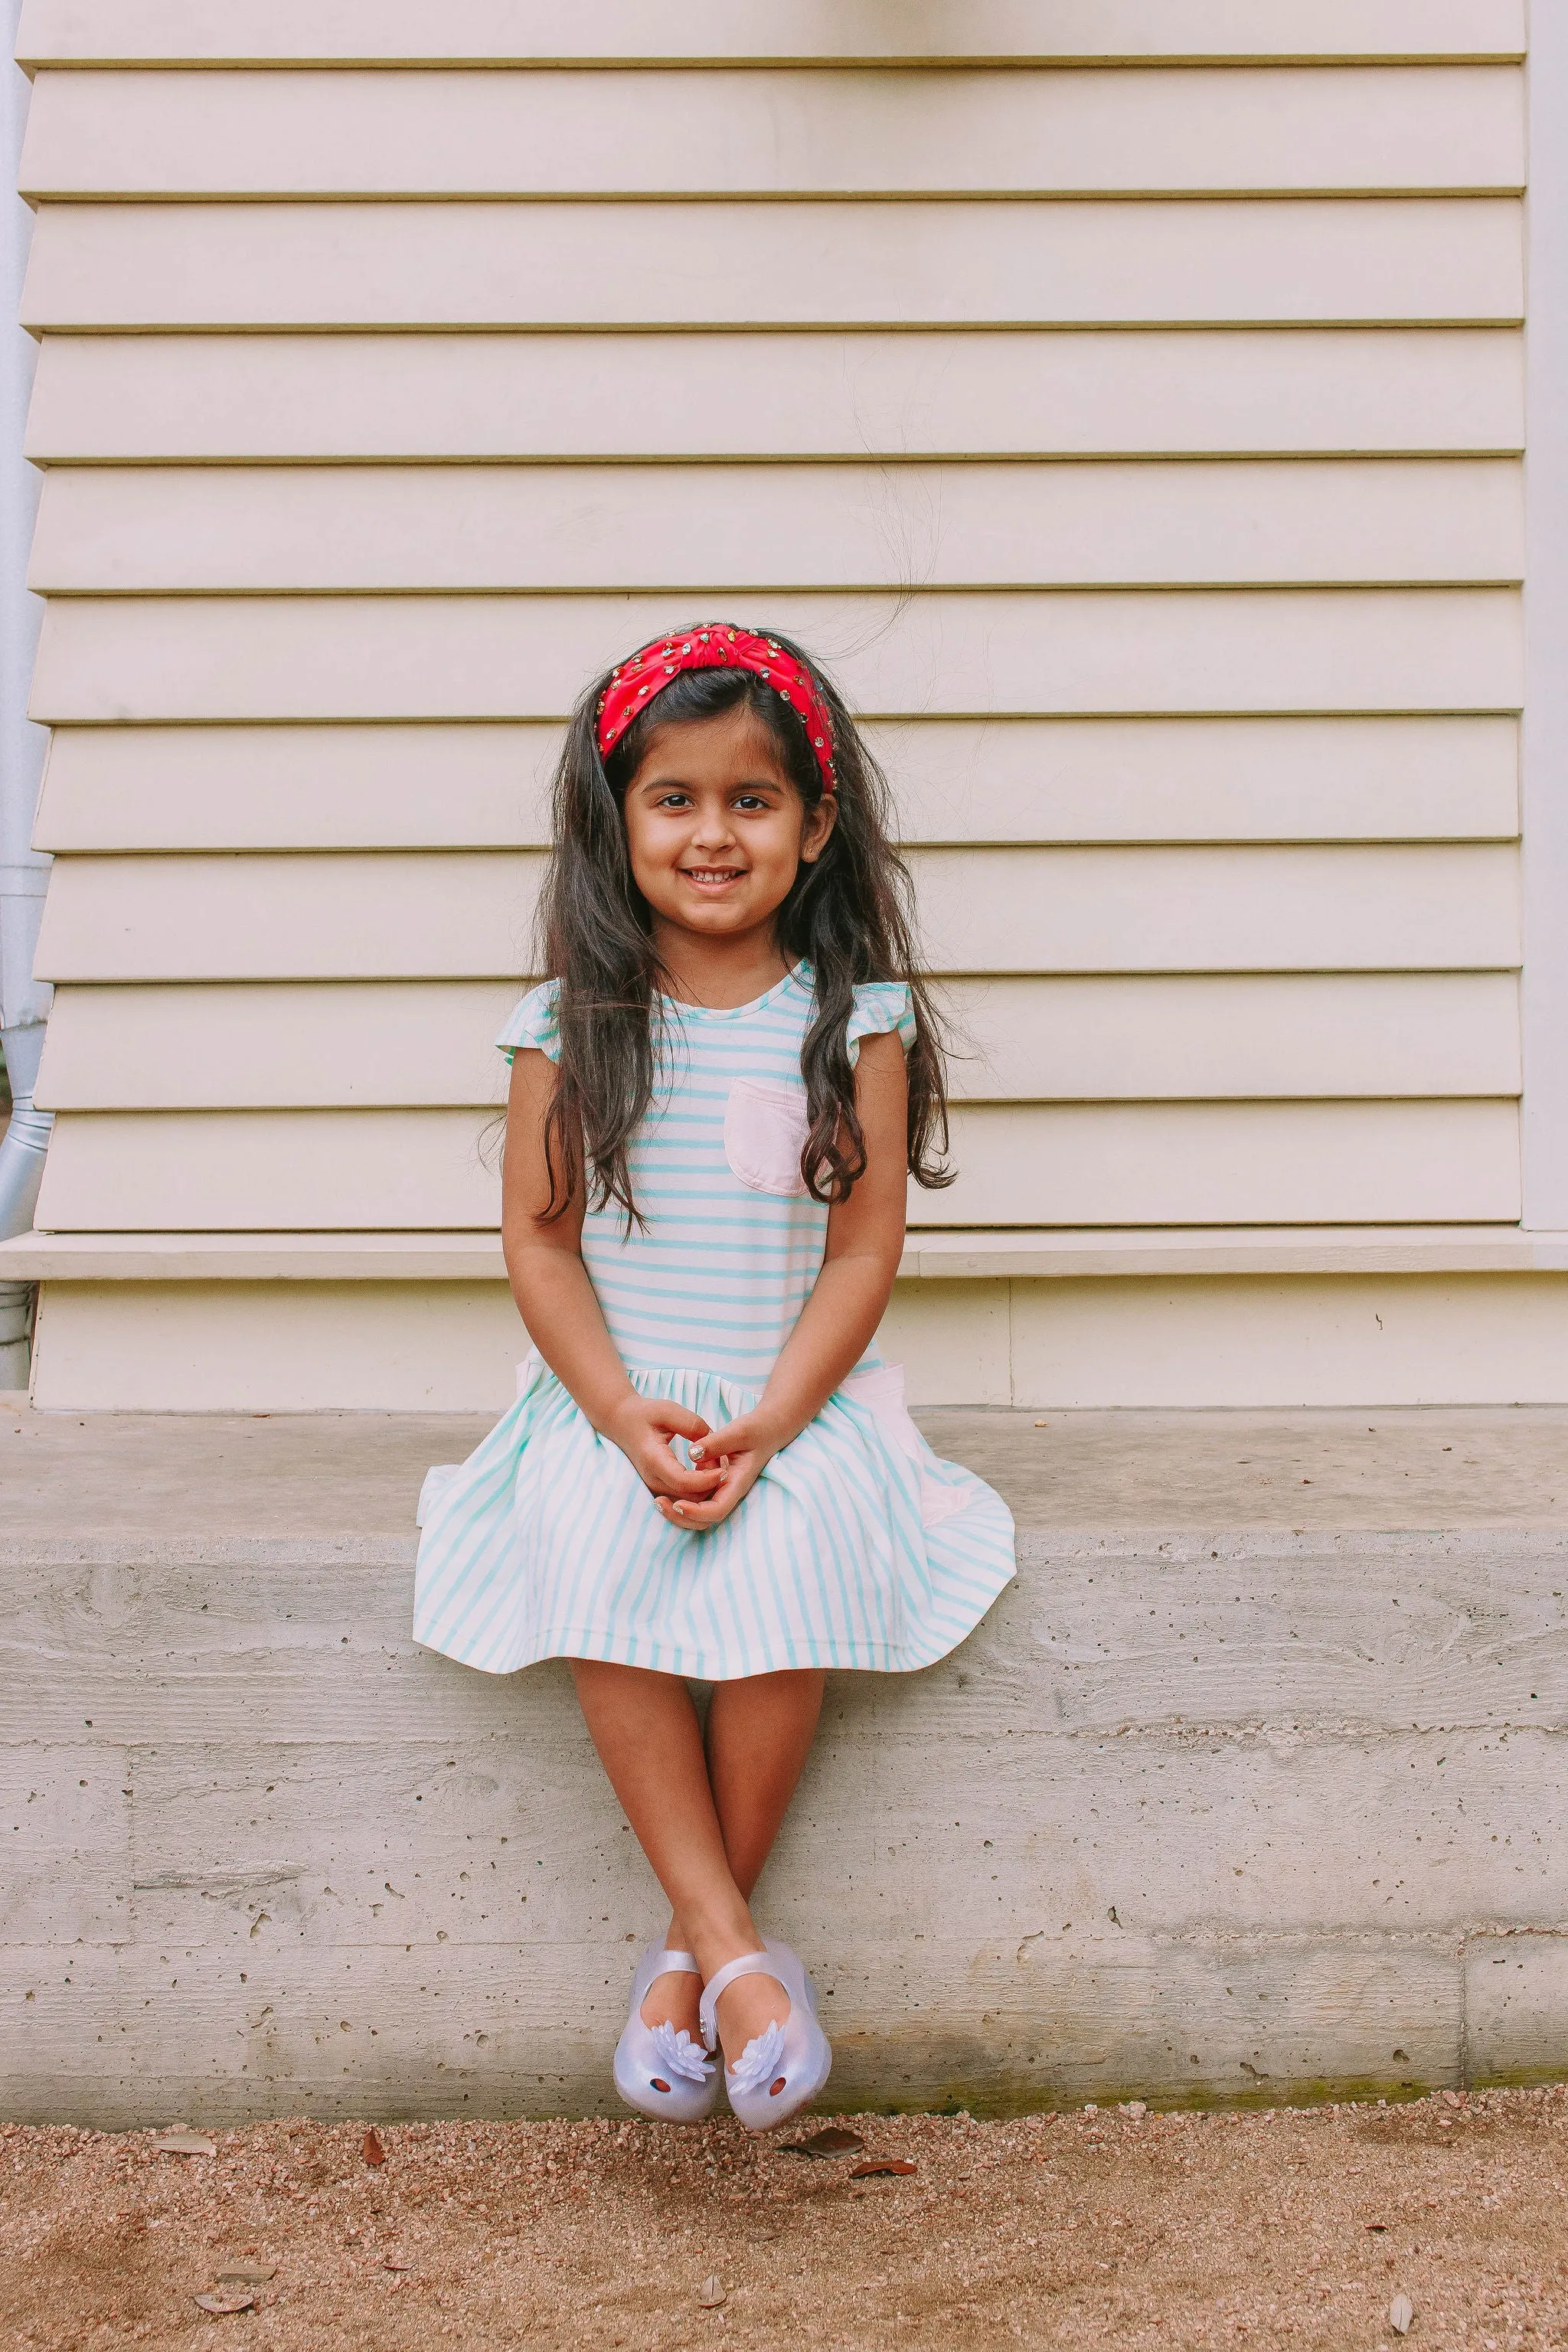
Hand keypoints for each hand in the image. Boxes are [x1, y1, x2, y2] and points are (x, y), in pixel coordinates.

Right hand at [601, 1392, 723, 1506]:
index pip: (683, 1482)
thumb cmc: (645, 1414)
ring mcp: (654, 1487)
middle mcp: (652, 1479)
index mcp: (654, 1460)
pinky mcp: (659, 1489)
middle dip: (710, 1485)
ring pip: (688, 1503)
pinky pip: (683, 1498)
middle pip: (689, 1498)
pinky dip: (698, 1490)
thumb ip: (692, 1426)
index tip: (724, 1468)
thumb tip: (713, 1444)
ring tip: (714, 1464)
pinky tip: (704, 1469)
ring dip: (706, 1489)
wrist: (621, 1422)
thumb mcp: (669, 1411)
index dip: (706, 1479)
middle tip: (722, 1462)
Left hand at [654, 1409, 786, 1531]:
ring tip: (657, 1501)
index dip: (696, 1512)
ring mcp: (721, 1489)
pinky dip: (681, 1499)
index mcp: (737, 1483)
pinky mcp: (713, 1483)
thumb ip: (716, 1442)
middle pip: (705, 1520)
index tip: (677, 1503)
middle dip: (682, 1518)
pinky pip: (696, 1499)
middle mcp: (728, 1491)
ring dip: (678, 1512)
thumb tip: (693, 1453)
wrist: (768, 1429)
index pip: (717, 1510)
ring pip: (699, 1513)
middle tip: (658, 1504)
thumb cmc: (756, 1430)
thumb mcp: (738, 1431)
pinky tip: (664, 1488)